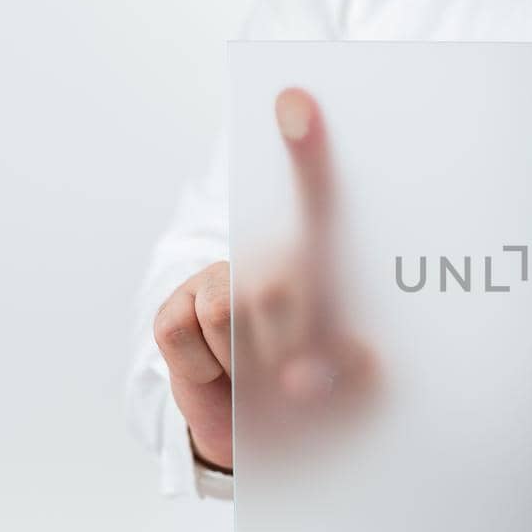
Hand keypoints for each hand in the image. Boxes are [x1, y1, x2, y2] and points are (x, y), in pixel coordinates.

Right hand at [153, 88, 370, 471]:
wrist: (264, 431)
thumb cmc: (323, 387)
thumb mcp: (358, 379)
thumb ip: (351, 370)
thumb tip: (304, 374)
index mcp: (316, 258)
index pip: (315, 194)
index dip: (304, 146)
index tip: (297, 100)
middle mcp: (262, 257)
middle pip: (280, 278)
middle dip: (299, 338)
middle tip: (306, 371)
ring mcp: (213, 281)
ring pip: (234, 312)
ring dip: (258, 359)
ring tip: (268, 377)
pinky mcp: (173, 313)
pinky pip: (195, 339)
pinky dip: (215, 371)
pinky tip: (226, 377)